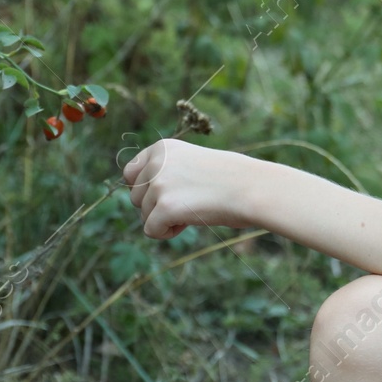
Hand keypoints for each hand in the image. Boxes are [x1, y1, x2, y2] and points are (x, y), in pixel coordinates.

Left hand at [121, 137, 253, 238]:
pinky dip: (167, 233)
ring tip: (192, 210)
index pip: (130, 173)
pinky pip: (151, 230)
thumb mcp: (191, 162)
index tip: (166, 194)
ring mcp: (159, 184)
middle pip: (135, 197)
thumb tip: (140, 195)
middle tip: (186, 204)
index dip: (145, 189)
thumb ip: (165, 172)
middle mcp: (156, 162)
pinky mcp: (164, 207)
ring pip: (143, 215)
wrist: (251, 187)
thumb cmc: (229, 178)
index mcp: (162, 148)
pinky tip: (189, 222)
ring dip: (163, 219)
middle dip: (155, 207)